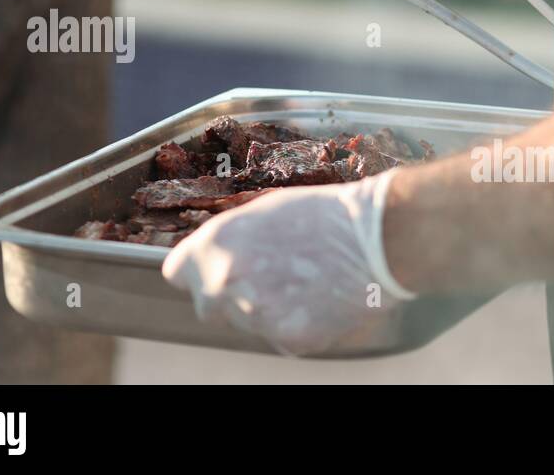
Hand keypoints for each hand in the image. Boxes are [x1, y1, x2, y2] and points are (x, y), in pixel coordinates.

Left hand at [162, 171, 415, 355]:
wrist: (376, 238)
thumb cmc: (325, 215)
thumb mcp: (263, 213)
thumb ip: (230, 242)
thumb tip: (217, 262)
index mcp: (215, 244)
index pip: (176, 273)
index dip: (198, 271)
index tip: (215, 270)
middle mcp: (225, 282)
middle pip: (208, 305)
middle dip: (231, 296)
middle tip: (270, 277)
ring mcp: (255, 315)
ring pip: (248, 323)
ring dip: (268, 309)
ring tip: (306, 281)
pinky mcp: (288, 339)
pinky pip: (282, 337)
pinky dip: (298, 324)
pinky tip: (321, 298)